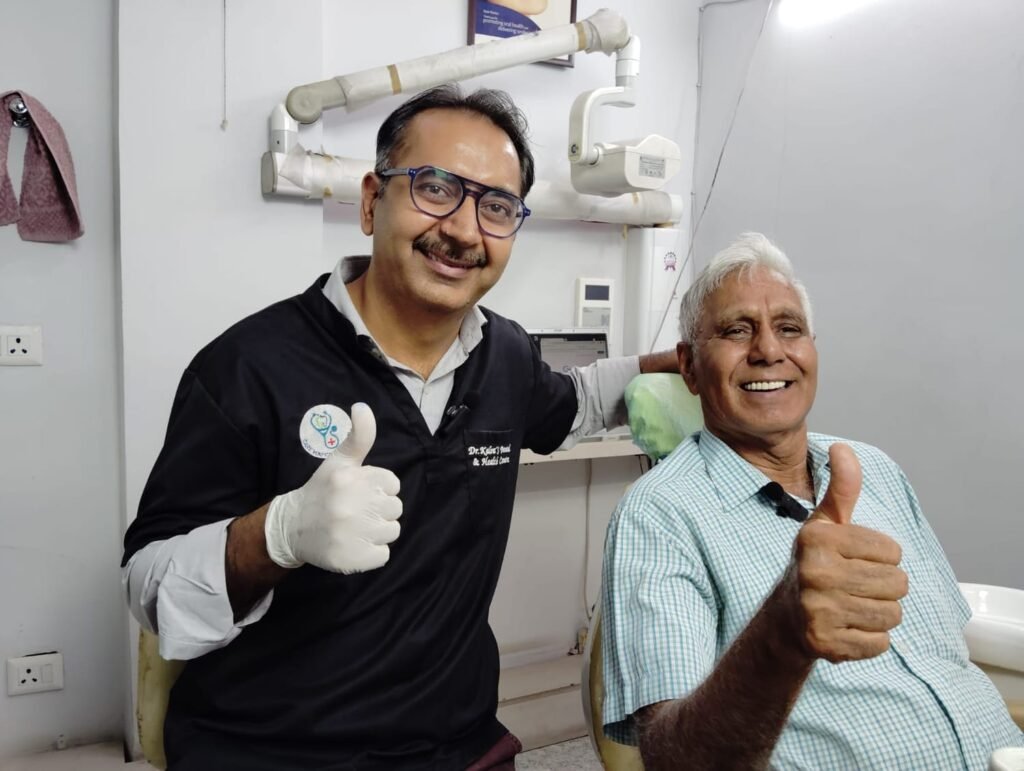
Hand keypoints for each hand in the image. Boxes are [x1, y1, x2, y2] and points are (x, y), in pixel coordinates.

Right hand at [264, 403, 402, 573]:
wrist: (292, 527)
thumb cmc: (323, 490)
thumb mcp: (339, 461)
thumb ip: (358, 436)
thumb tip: (362, 406)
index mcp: (349, 479)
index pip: (393, 484)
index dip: (380, 488)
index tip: (360, 491)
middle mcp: (348, 505)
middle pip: (396, 508)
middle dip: (380, 509)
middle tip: (357, 510)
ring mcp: (348, 535)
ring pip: (392, 532)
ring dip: (378, 531)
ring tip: (356, 527)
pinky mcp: (350, 559)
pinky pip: (383, 555)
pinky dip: (372, 553)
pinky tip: (354, 543)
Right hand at [784, 443, 907, 662]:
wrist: (784, 619)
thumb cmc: (816, 565)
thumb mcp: (826, 524)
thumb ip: (842, 488)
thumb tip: (842, 448)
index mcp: (818, 538)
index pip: (893, 551)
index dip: (881, 557)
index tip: (855, 560)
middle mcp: (815, 571)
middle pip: (898, 584)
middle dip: (885, 588)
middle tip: (856, 587)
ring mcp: (818, 609)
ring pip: (892, 614)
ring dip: (880, 614)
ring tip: (854, 607)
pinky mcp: (825, 643)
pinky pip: (880, 643)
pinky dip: (870, 640)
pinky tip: (847, 629)